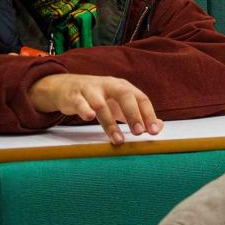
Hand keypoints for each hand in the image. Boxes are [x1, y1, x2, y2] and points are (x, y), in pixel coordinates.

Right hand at [27, 74, 161, 143]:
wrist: (66, 87)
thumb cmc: (99, 98)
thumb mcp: (120, 105)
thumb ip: (138, 115)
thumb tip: (158, 127)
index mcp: (124, 87)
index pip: (141, 98)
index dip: (148, 114)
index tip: (153, 131)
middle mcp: (109, 85)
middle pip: (124, 95)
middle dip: (133, 114)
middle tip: (138, 132)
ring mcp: (90, 90)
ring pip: (101, 104)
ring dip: (110, 123)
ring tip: (118, 139)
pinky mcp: (74, 96)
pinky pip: (79, 103)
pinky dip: (84, 109)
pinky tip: (89, 117)